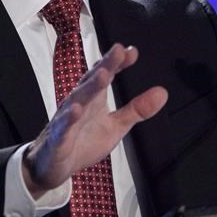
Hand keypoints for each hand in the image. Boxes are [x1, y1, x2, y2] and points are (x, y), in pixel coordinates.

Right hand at [22, 43, 167, 197]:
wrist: (53, 165)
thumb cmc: (83, 141)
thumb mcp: (116, 126)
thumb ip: (136, 109)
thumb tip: (162, 92)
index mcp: (94, 98)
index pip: (105, 74)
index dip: (117, 63)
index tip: (132, 52)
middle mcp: (79, 103)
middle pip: (92, 81)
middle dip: (105, 65)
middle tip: (118, 51)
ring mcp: (67, 119)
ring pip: (78, 99)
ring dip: (89, 87)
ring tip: (102, 75)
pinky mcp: (58, 138)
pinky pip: (63, 127)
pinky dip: (69, 118)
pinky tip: (76, 111)